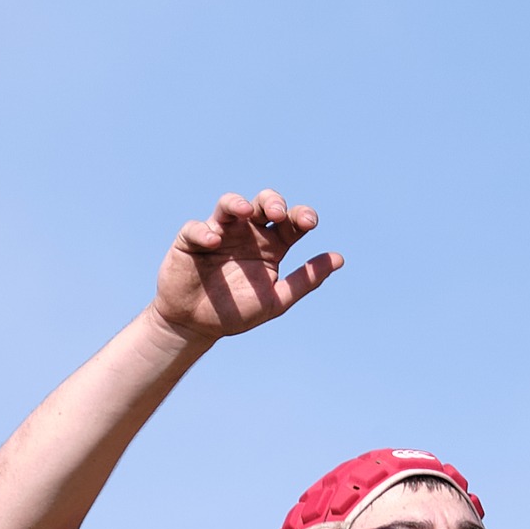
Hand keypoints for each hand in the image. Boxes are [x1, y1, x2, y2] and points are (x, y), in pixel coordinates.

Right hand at [150, 190, 342, 343]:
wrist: (198, 326)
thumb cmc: (238, 312)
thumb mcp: (277, 300)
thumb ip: (305, 280)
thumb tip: (339, 259)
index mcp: (271, 246)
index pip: (291, 223)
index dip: (301, 216)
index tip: (309, 222)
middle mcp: (248, 234)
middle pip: (263, 204)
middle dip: (273, 202)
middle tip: (279, 214)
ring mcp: (219, 233)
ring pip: (230, 205)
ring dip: (238, 203)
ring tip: (247, 211)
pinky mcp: (190, 240)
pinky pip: (196, 228)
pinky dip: (204, 231)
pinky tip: (214, 241)